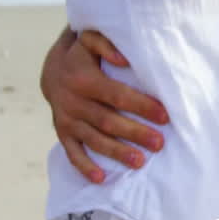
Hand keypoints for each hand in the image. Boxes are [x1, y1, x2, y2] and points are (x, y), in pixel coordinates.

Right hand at [41, 28, 169, 182]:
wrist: (53, 70)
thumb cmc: (84, 55)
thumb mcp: (90, 40)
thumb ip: (105, 44)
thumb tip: (124, 60)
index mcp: (83, 79)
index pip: (117, 95)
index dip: (141, 105)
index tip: (164, 116)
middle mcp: (73, 101)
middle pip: (108, 121)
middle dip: (135, 133)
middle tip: (159, 143)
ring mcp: (66, 120)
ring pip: (94, 140)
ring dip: (117, 152)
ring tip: (140, 162)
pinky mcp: (63, 133)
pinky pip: (72, 153)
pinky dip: (85, 167)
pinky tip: (101, 179)